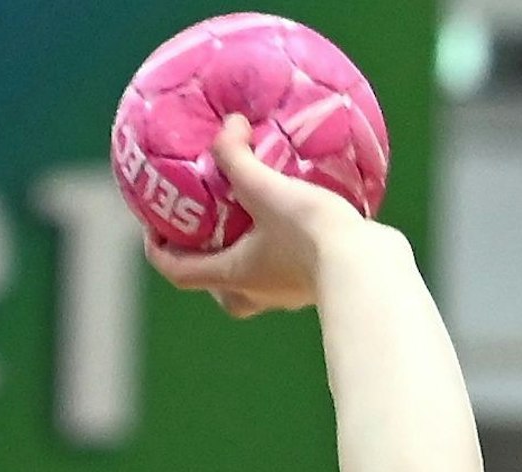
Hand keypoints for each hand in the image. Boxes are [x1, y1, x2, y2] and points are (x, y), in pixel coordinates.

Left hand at [144, 114, 379, 316]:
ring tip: (252, 217)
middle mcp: (252, 294)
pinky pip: (284, 269)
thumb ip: (238, 157)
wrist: (369, 269)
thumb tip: (227, 125)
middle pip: (212, 281)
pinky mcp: (313, 287)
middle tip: (205, 224)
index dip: (157, 250)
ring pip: (249, 280)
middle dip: (204, 256)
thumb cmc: (311, 235)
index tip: (152, 227)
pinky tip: (295, 220)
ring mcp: (284, 296)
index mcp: (230, 278)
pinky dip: (278, 248)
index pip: (176, 271)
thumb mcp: (266, 189)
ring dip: (243, 253)